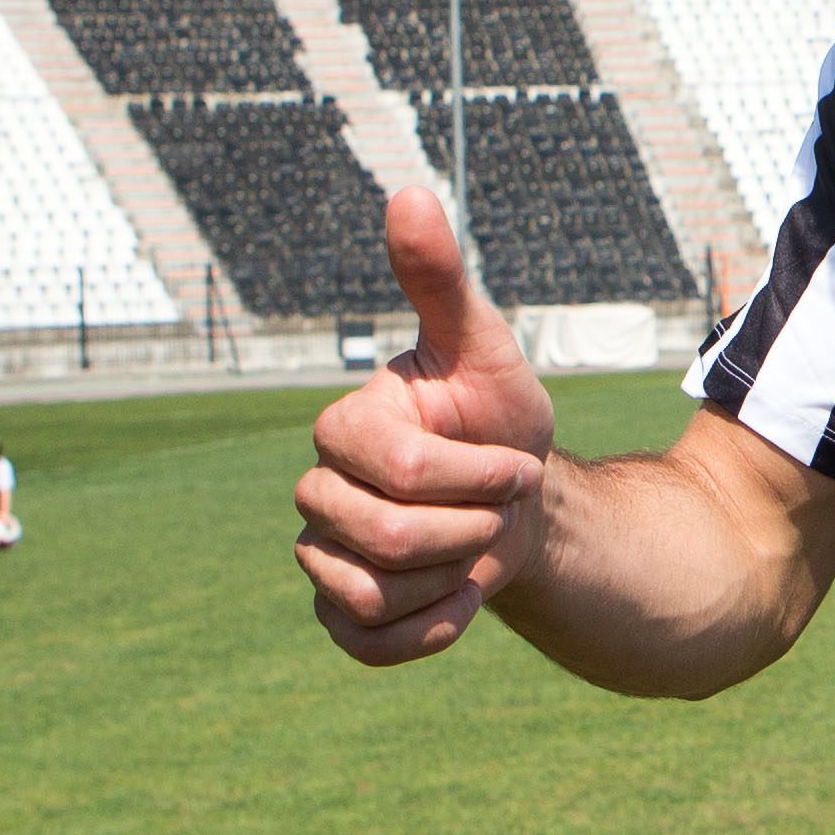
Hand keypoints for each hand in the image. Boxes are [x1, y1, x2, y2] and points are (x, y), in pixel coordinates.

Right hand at [295, 188, 557, 665]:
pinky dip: (429, 632)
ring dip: (456, 575)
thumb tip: (408, 192)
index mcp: (343, 428)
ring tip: (474, 544)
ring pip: (377, 594)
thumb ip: (441, 281)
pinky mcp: (339, 614)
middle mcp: (316, 491)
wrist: (518, 499)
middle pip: (389, 539)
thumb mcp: (484, 349)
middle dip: (473, 526)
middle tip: (497, 506)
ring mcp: (320, 555)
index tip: (518, 462)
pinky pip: (368, 643)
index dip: (480, 475)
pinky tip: (461, 598)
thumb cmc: (497, 417)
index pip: (403, 471)